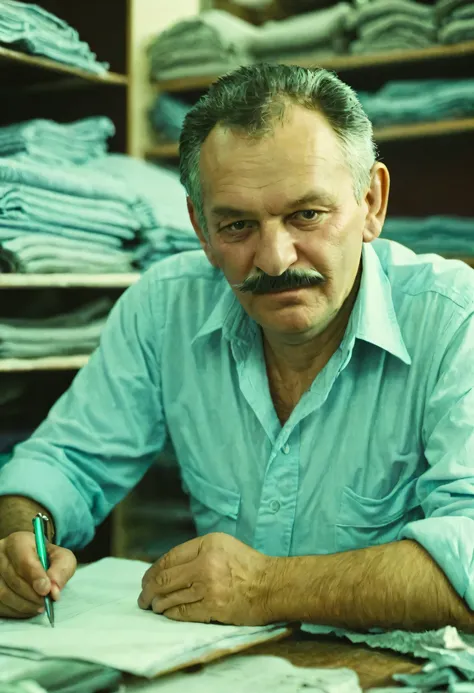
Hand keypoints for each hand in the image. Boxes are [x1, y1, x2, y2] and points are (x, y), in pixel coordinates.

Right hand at [0, 531, 76, 618]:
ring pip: (4, 593)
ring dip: (24, 605)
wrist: (33, 561)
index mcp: (19, 541)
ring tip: (39, 606)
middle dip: (32, 594)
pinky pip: (0, 605)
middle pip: (13, 579)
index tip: (46, 590)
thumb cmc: (47, 558)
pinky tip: (28, 608)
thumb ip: (61, 570)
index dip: (35, 576)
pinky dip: (16, 611)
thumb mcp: (61, 557)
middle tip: (45, 602)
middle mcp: (1, 554)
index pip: (24, 560)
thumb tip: (54, 591)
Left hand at [138, 532, 274, 624]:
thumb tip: (170, 566)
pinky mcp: (212, 607)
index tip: (147, 579)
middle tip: (143, 597)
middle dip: (149, 589)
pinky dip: (171, 614)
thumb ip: (198, 551)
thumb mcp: (223, 545)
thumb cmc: (248, 565)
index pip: (170, 557)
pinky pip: (183, 612)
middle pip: (165, 578)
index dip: (153, 570)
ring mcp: (208, 586)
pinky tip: (167, 613)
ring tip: (153, 606)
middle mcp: (205, 563)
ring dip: (158, 604)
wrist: (272, 585)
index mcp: (208, 544)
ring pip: (171, 597)